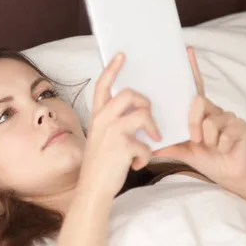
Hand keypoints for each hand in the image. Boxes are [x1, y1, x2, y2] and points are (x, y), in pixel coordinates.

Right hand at [79, 53, 160, 199]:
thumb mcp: (101, 140)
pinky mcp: (123, 146)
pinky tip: (138, 165)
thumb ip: (112, 124)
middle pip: (129, 94)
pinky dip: (146, 156)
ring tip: (152, 140)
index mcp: (97, 117)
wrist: (93, 190)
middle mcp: (102, 121)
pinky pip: (146, 143)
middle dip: (146, 103)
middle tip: (149, 117)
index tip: (122, 56)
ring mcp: (112, 132)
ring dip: (153, 128)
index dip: (112, 69)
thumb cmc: (100, 166)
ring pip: (142, 114)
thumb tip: (135, 115)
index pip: (103, 86)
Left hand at [153, 47, 245, 184]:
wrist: (229, 174)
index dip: (192, 69)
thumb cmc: (206, 158)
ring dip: (208, 140)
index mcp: (199, 112)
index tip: (187, 50)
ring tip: (212, 147)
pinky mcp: (240, 126)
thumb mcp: (183, 151)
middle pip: (198, 103)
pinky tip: (224, 149)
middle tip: (195, 139)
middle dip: (193, 123)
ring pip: (209, 122)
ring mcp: (228, 116)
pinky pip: (223, 134)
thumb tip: (148, 146)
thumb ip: (168, 145)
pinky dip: (220, 146)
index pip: (194, 87)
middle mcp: (214, 110)